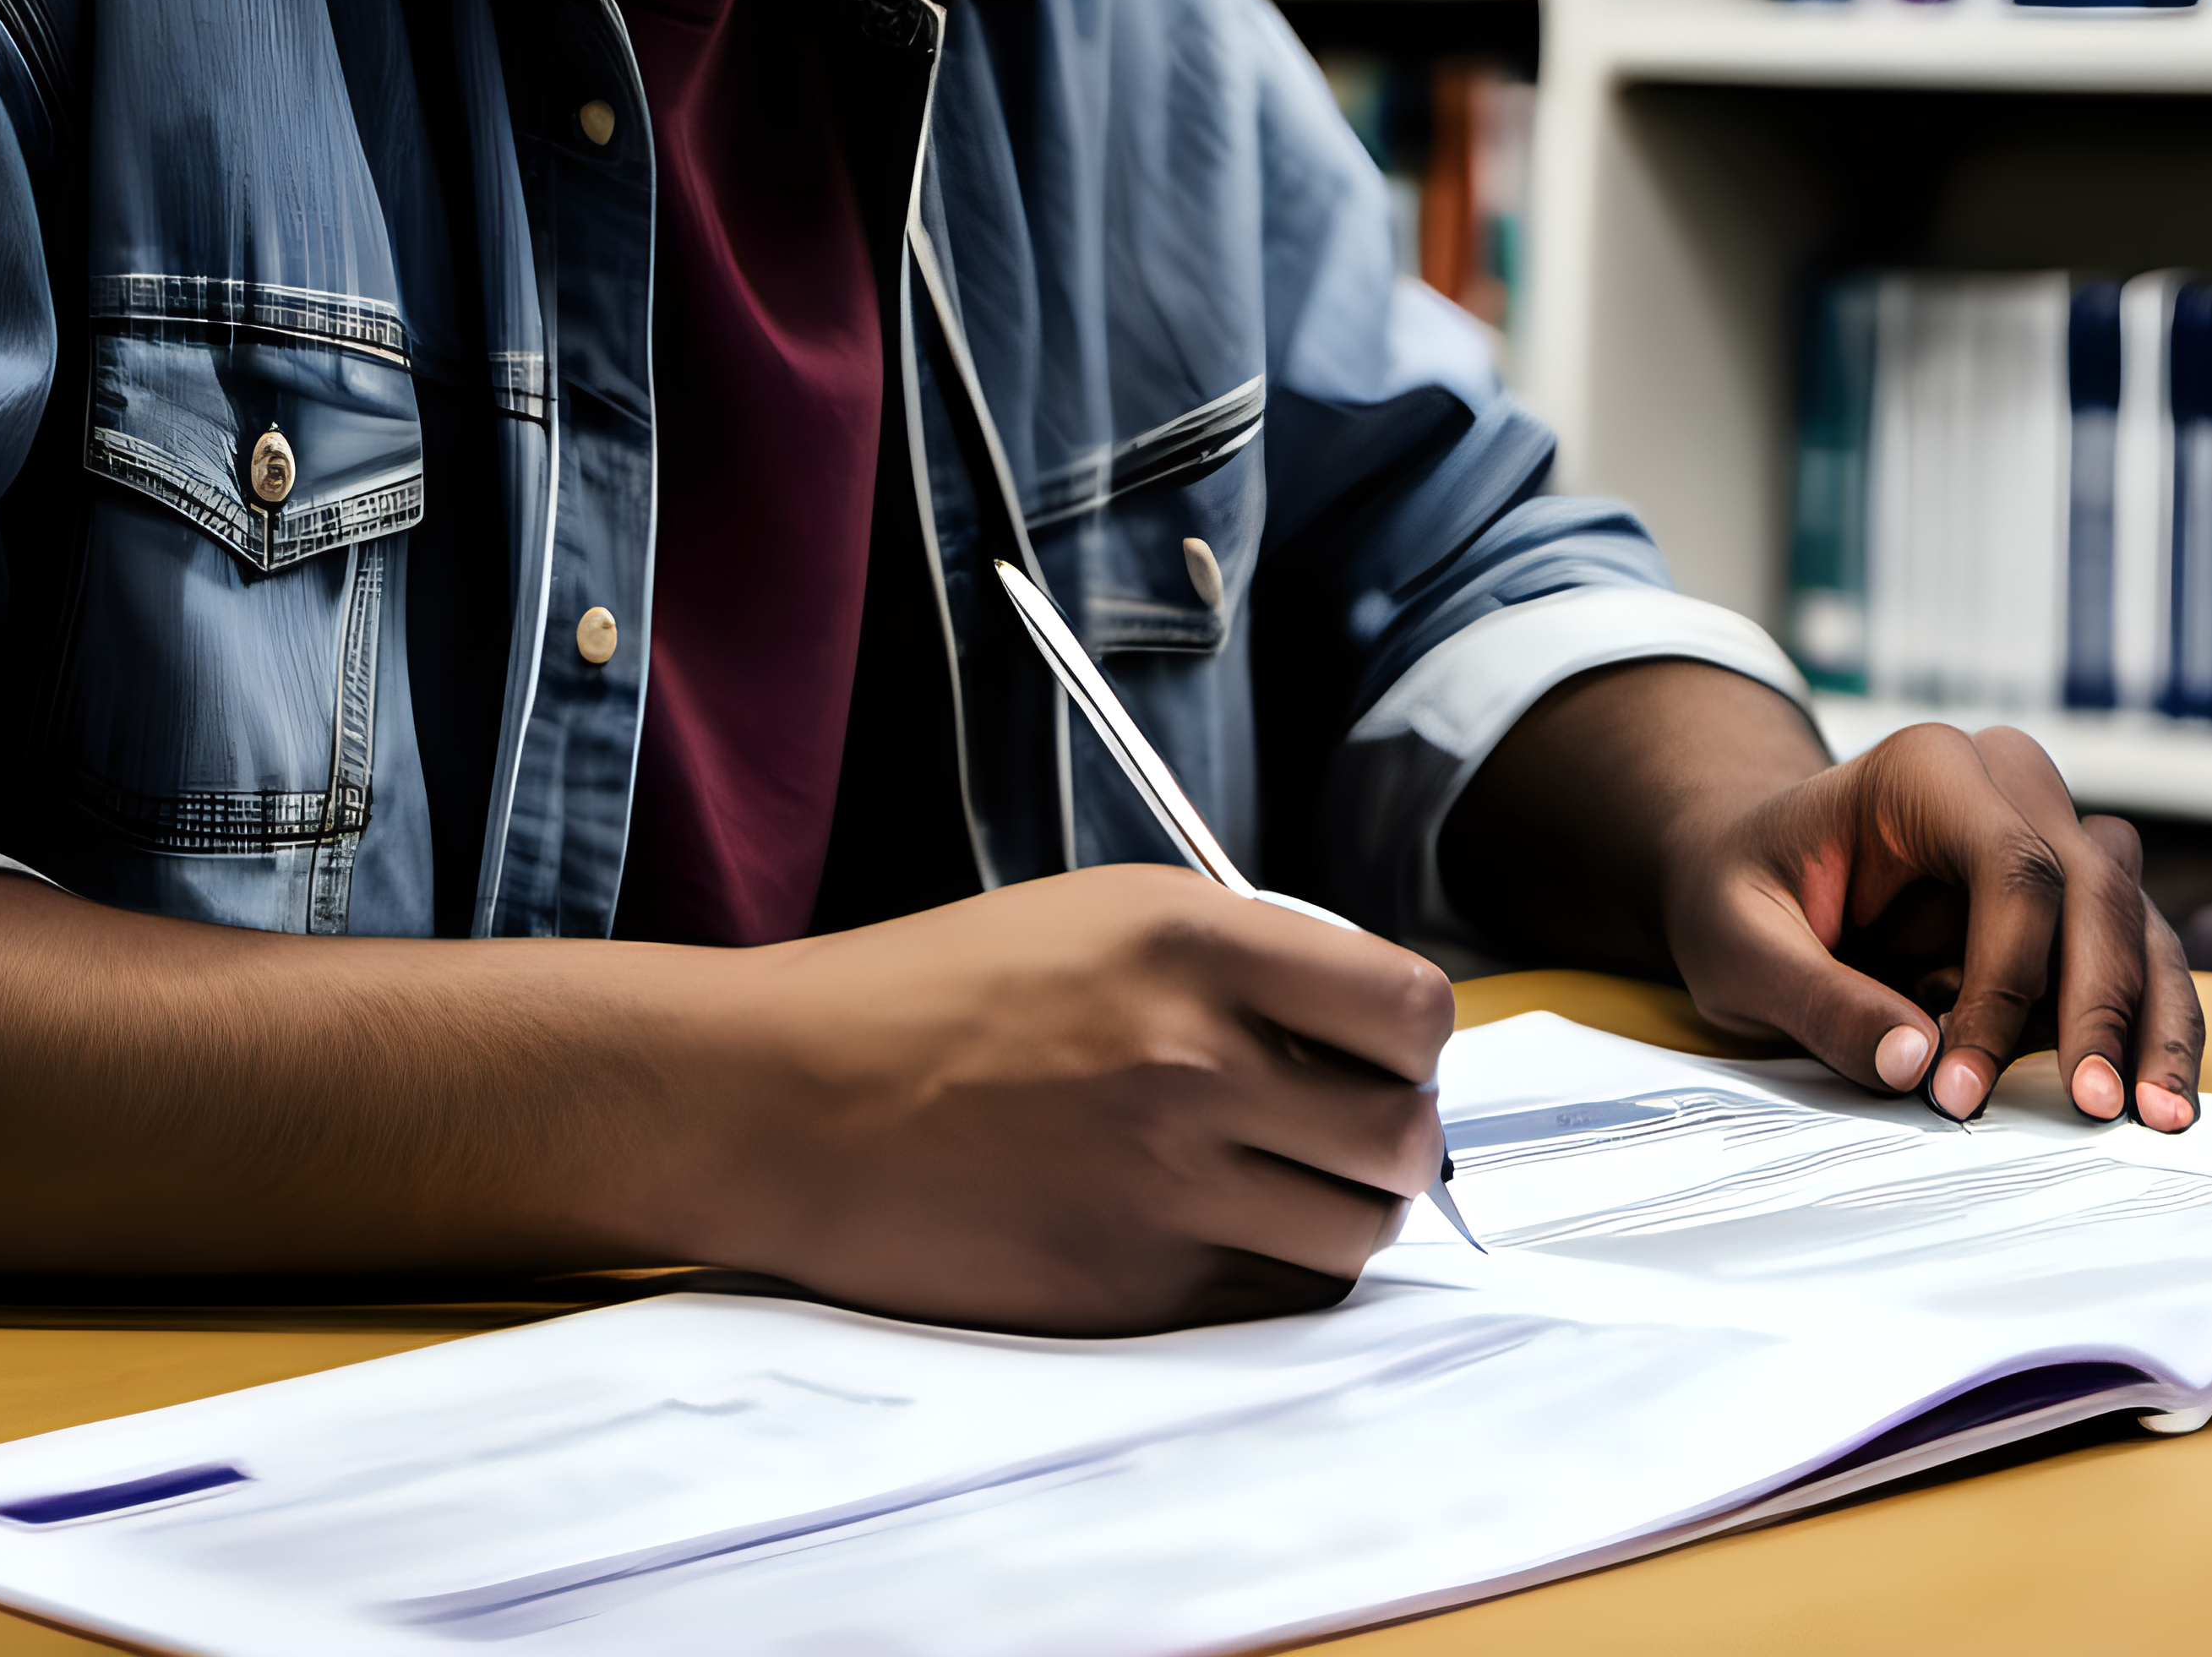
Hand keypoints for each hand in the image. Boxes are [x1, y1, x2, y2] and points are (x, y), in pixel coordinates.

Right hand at [673, 866, 1452, 1332]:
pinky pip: (1267, 1299)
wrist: (794, 1099)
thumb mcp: (1103, 912)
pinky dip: (1268, 1274)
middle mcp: (1193, 1059)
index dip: (1417, 1039)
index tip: (1391, 1050)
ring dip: (1341, 1216)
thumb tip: (1361, 1022)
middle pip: (1402, 1136)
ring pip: (1352, 1236)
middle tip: (1354, 1129)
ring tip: (1285, 1184)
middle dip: (1396, 1139)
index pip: (1409, 1007)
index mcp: (1192, 942)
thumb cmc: (937, 995)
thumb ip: (1239, 957)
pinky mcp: (1128, 1288)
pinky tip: (1213, 1230)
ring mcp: (1163, 1185)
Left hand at [1442, 665, 2202, 1130]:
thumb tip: (1911, 1065)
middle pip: (2093, 888)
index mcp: (1925, 769)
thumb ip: (1817, 1000)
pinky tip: (2158, 1100)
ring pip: (2136, 920)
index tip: (1962, 1089)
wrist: (1753, 875)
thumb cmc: (1742, 894)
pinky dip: (2154, 1026)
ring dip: (2153, 1020)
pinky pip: (2139, 958)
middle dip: (2101, 1005)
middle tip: (2093, 1111)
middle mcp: (2007, 785)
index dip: (2005, 981)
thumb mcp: (1739, 945)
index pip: (2009, 867)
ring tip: (2158, 1119)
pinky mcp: (2072, 906)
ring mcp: (2050, 838)